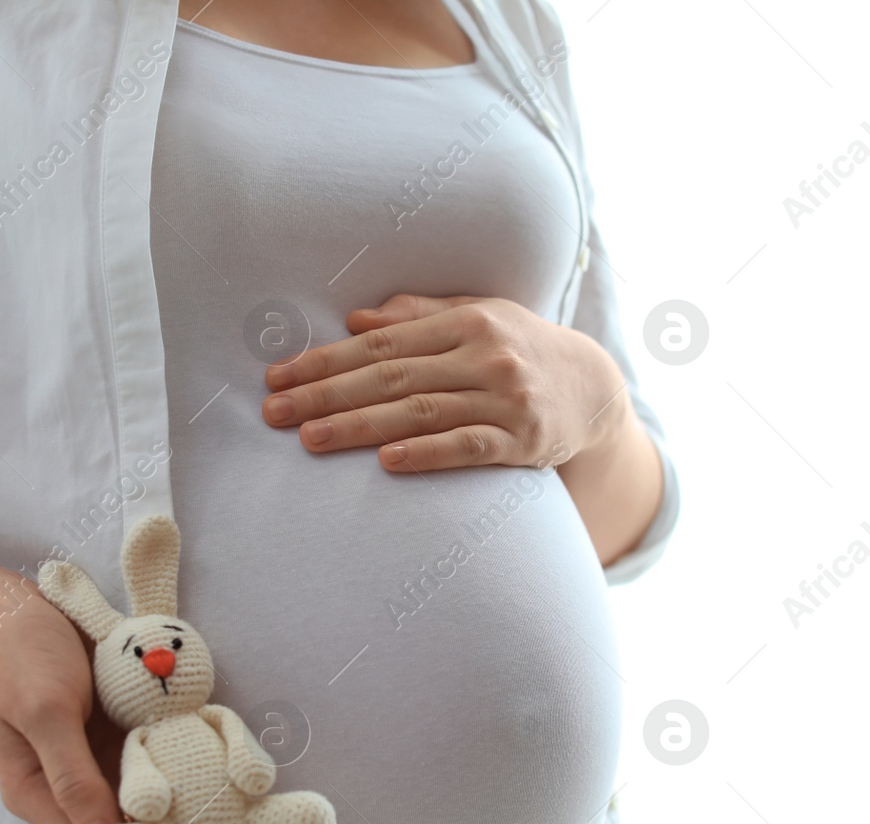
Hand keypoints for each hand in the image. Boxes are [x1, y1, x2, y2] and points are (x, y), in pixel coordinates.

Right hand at [0, 567, 262, 823]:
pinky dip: (195, 788)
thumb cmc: (18, 656)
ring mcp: (99, 766)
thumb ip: (72, 777)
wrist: (7, 607)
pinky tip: (231, 792)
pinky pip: (161, 774)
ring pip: (153, 818)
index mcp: (44, 799)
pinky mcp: (119, 740)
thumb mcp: (45, 711)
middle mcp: (74, 793)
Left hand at [261, 295, 630, 471]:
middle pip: (391, 377)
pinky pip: (467, 448)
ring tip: (310, 440)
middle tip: (274, 412)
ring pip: (420, 413)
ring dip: (360, 427)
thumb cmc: (522, 349)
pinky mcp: (524, 441)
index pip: (380, 343)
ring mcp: (506, 400)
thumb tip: (356, 320)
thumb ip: (419, 316)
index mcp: (467, 321)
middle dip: (326, 395)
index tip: (277, 376)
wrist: (596, 389)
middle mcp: (487, 356)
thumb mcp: (479, 317)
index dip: (325, 360)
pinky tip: (387, 461)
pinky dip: (427, 454)